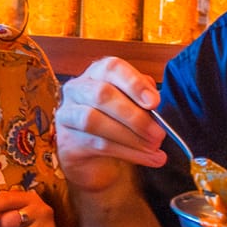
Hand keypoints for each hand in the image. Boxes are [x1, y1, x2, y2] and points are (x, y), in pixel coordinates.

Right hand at [55, 57, 168, 192]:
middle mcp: (78, 88)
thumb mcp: (133, 104)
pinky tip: (148, 158)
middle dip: (134, 116)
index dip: (134, 83)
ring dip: (130, 137)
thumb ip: (142, 99)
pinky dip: (128, 152)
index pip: (112, 68)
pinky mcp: (68, 140)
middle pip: (101, 94)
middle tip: (158, 134)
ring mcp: (68, 114)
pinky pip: (97, 145)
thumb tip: (154, 101)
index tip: (154, 102)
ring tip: (153, 148)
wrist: (94, 157)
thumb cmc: (116, 122)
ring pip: (94, 121)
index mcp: (97, 73)